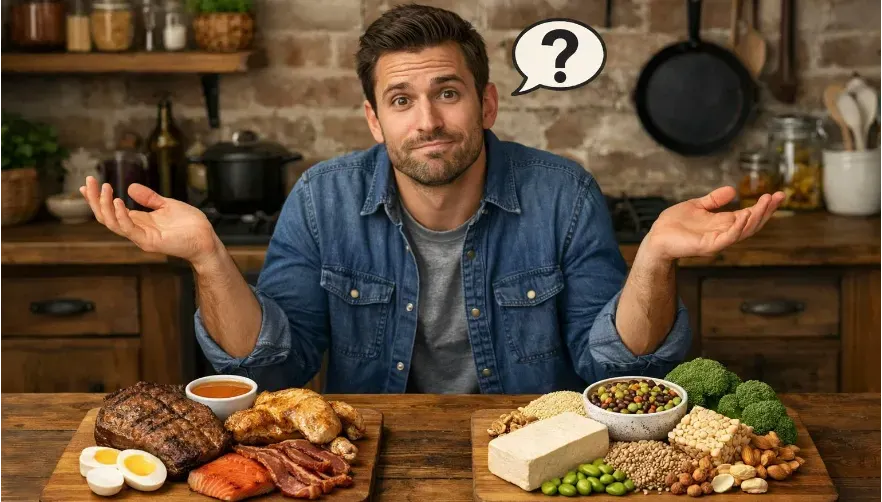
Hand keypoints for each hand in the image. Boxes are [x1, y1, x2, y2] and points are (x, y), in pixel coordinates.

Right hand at [80, 176, 219, 265]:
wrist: (206, 238)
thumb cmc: (189, 224)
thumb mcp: (167, 205)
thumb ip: (149, 198)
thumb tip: (130, 187)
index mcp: (139, 221)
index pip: (110, 211)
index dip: (97, 199)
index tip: (87, 185)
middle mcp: (136, 230)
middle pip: (105, 217)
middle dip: (94, 200)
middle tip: (88, 182)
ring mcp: (141, 237)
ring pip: (112, 223)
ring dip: (104, 205)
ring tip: (103, 188)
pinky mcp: (149, 241)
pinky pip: (129, 229)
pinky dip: (121, 215)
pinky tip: (117, 201)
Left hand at [642, 186, 784, 261]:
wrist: (656, 237)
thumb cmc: (673, 224)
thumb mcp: (696, 206)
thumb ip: (714, 200)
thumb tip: (732, 190)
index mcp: (722, 223)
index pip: (749, 215)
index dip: (764, 206)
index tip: (777, 194)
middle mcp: (723, 233)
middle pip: (751, 224)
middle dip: (766, 211)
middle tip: (777, 197)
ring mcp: (717, 241)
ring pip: (743, 231)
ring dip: (756, 217)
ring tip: (766, 203)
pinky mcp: (707, 246)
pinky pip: (727, 238)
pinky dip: (737, 228)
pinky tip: (745, 216)